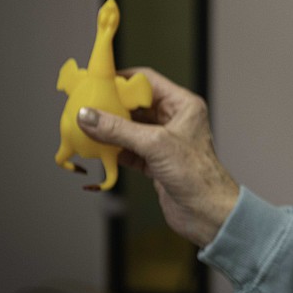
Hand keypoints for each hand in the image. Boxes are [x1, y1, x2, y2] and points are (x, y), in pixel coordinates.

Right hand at [75, 67, 239, 247]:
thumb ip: (119, 129)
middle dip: (111, 106)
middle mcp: (175, 120)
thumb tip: (88, 115)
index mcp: (183, 105)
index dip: (121, 79)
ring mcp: (165, 141)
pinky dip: (113, 149)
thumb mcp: (155, 145)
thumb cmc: (196, 175)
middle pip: (135, 104)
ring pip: (130, 128)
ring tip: (85, 128)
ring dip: (109, 129)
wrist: (208, 213)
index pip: (147, 81)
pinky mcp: (156, 161)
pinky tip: (97, 150)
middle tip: (84, 106)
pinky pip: (128, 148)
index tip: (95, 81)